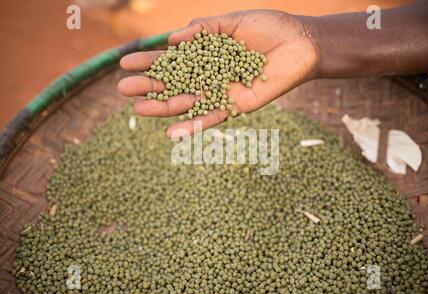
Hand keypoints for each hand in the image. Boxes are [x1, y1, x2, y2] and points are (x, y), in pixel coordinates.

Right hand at [117, 10, 317, 136]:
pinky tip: (172, 134)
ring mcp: (223, 92)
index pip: (172, 60)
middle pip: (175, 84)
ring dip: (164, 107)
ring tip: (138, 108)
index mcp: (207, 55)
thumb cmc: (269, 28)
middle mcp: (211, 76)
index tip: (125, 63)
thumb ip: (203, 30)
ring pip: (189, 103)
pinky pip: (214, 117)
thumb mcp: (231, 22)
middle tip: (123, 88)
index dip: (150, 62)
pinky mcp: (238, 105)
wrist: (302, 43)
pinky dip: (194, 126)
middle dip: (149, 86)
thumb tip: (172, 40)